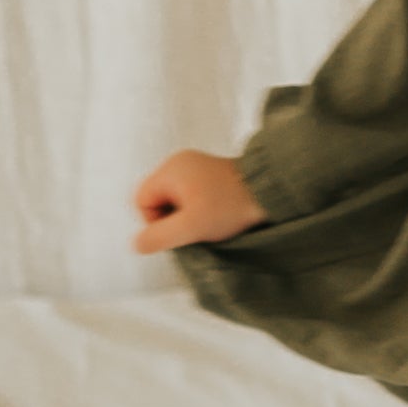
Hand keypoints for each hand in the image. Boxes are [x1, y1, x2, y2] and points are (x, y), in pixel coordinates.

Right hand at [131, 148, 268, 254]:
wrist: (270, 190)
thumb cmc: (230, 206)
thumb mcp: (190, 227)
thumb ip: (158, 236)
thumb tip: (137, 244)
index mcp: (170, 170)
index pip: (141, 201)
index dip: (155, 222)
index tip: (181, 228)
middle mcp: (179, 163)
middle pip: (158, 201)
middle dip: (173, 219)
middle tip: (197, 227)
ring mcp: (195, 166)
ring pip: (176, 201)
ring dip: (188, 216)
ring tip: (209, 220)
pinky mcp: (210, 174)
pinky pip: (192, 196)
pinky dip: (200, 209)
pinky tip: (217, 214)